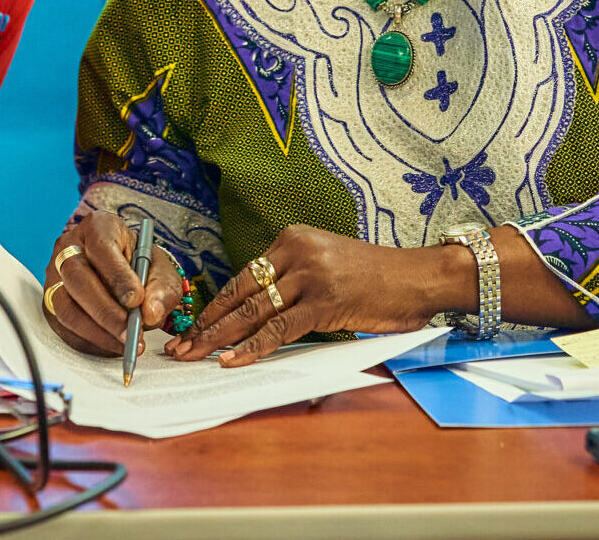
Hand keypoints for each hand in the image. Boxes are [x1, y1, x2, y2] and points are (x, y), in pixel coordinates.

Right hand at [41, 210, 186, 357]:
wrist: (125, 274)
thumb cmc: (141, 267)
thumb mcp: (161, 271)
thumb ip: (161, 289)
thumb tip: (149, 314)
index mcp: (98, 227)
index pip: (101, 247)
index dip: (117, 275)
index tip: (136, 300)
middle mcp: (69, 247)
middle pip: (77, 278)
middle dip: (106, 311)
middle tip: (132, 333)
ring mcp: (55, 275)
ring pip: (66, 306)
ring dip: (98, 331)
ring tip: (128, 344)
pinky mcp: (50, 302)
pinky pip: (64, 326)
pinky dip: (91, 340)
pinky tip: (114, 345)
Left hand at [167, 224, 468, 367]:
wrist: (419, 277)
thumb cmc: (375, 277)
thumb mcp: (325, 264)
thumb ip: (291, 281)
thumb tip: (250, 316)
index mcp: (291, 239)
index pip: (241, 278)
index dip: (213, 306)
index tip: (190, 328)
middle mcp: (296, 252)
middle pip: (239, 295)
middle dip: (206, 325)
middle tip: (179, 347)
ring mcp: (310, 276)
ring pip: (253, 313)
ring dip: (219, 339)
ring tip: (195, 356)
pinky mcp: (325, 302)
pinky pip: (279, 329)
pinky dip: (253, 347)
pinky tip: (233, 359)